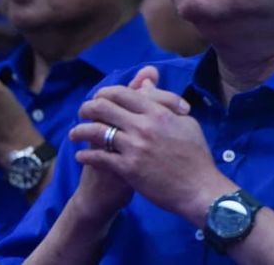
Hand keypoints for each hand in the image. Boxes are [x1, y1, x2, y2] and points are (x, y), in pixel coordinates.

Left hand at [70, 66, 227, 223]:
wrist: (199, 190)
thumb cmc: (196, 156)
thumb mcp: (186, 122)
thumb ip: (163, 100)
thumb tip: (145, 82)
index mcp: (156, 112)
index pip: (121, 93)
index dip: (104, 93)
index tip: (98, 98)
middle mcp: (142, 126)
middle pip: (103, 107)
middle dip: (87, 108)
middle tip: (82, 113)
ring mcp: (133, 148)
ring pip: (96, 131)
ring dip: (80, 130)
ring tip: (74, 134)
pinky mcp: (127, 169)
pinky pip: (98, 157)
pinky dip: (85, 155)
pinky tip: (81, 156)